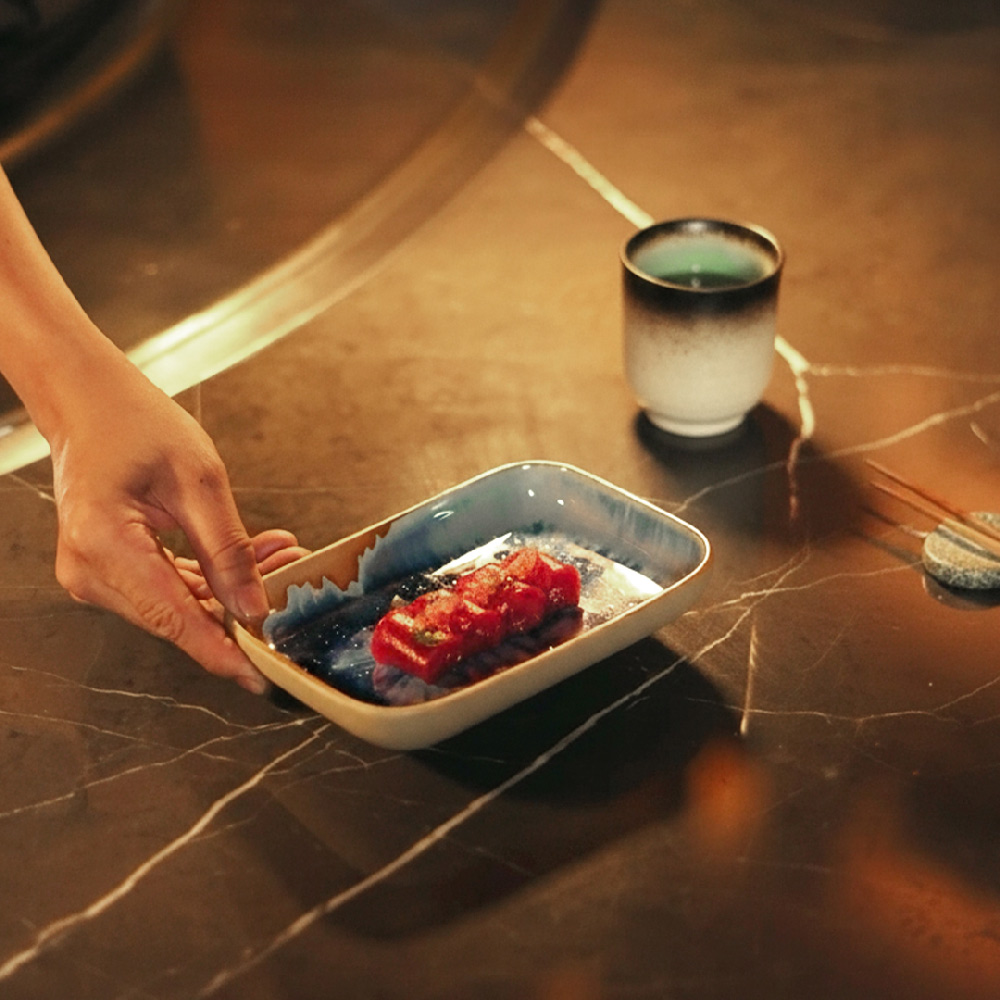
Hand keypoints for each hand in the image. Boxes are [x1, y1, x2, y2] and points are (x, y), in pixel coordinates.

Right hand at [45, 352, 303, 692]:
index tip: (265, 677)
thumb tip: (252, 608)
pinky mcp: (109, 570)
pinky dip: (211, 578)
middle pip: (180, 617)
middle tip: (294, 579)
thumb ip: (228, 550)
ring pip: (179, 606)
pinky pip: (167, 589)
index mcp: (105, 546)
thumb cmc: (134, 423)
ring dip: (232, 590)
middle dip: (242, 609)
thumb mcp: (199, 480)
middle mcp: (90, 572)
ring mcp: (95, 575)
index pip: (177, 621)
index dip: (227, 653)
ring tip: (281, 558)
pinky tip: (252, 557)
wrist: (87, 401)